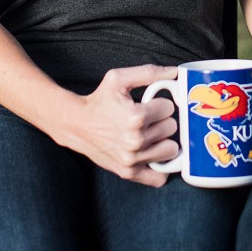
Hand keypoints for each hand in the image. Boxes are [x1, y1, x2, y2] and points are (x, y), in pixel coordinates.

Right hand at [58, 64, 179, 183]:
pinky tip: (152, 154)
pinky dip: (159, 167)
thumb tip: (175, 72)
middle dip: (161, 120)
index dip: (160, 103)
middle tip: (147, 119)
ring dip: (163, 141)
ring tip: (149, 134)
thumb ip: (149, 72)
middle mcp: (135, 140)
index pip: (169, 108)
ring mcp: (132, 159)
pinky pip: (158, 178)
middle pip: (171, 128)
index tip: (149, 105)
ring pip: (170, 150)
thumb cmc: (99, 101)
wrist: (76, 124)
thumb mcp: (119, 79)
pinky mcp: (128, 172)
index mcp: (135, 117)